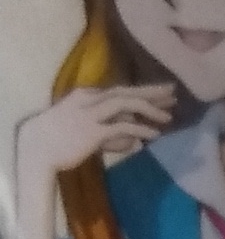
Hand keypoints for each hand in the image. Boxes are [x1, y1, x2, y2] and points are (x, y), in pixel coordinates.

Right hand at [16, 83, 174, 177]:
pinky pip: (121, 126)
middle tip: (174, 92)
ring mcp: (91, 114)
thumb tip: (134, 141)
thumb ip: (111, 135)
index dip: (144, 91)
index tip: (163, 94)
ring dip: (149, 109)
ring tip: (169, 117)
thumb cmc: (59, 140)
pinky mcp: (92, 130)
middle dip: (152, 92)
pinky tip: (154, 135)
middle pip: (127, 91)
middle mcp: (91, 99)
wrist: (37, 148)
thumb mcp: (87, 132)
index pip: (121, 90)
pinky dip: (140, 129)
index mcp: (88, 95)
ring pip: (126, 103)